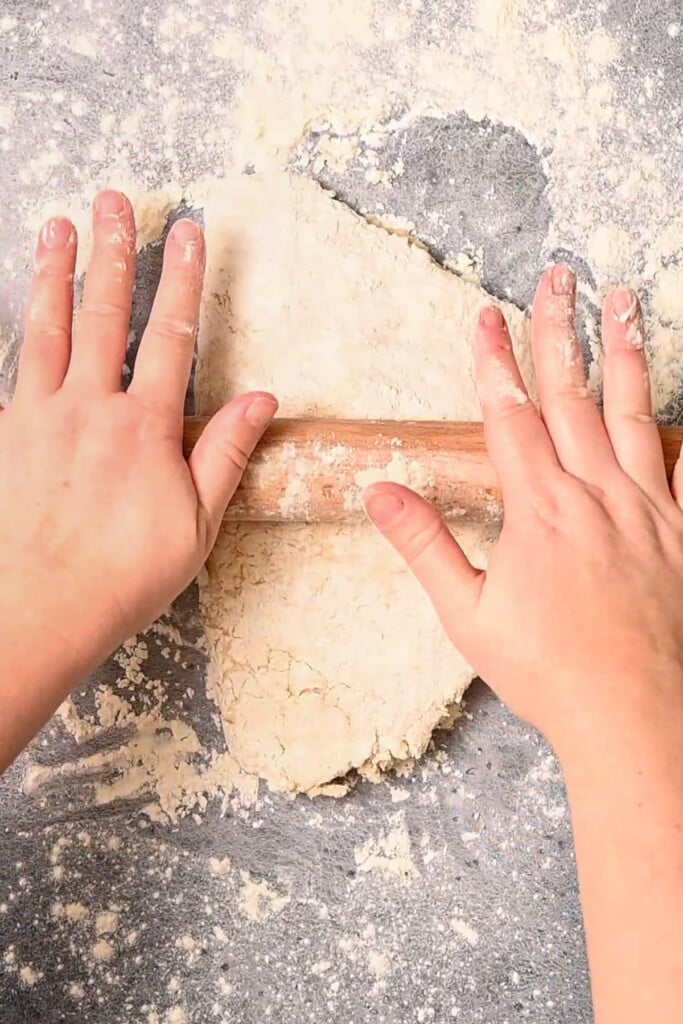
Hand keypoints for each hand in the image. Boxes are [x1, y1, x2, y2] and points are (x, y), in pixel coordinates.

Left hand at [0, 190, 276, 720]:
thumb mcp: (197, 522)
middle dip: (112, 252)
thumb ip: (224, 453)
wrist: (41, 610)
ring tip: (56, 227)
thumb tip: (260, 399)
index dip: (181, 279)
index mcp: (144, 427)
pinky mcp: (8, 435)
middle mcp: (90, 408)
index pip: (170, 335)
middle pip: (105, 314)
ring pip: (50, 329)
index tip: (186, 231)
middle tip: (112, 201)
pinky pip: (17, 368)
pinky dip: (24, 330)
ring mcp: (41, 417)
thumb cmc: (125, 575)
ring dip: (55, 274)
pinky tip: (24, 309)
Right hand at [365, 265, 682, 750]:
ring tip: (623, 301)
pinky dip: (677, 432)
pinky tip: (676, 408)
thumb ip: (424, 544)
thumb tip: (378, 491)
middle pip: (572, 396)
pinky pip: (682, 467)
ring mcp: (648, 510)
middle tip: (558, 277)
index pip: (510, 415)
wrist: (638, 716)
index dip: (495, 361)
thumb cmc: (549, 671)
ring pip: (634, 414)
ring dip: (623, 353)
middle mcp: (596, 495)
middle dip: (559, 331)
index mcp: (539, 509)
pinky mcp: (682, 534)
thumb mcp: (468, 614)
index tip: (487, 315)